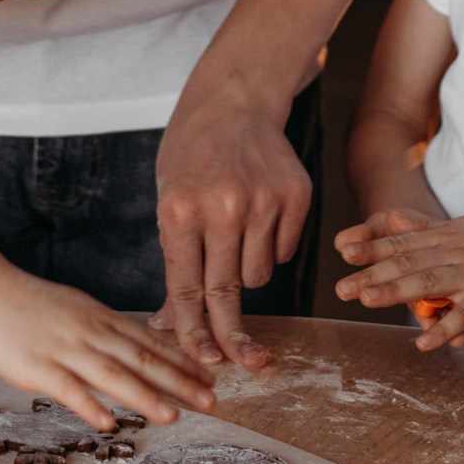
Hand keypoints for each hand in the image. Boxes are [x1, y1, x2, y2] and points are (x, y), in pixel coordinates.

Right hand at [0, 277, 217, 431]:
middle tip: (210, 402)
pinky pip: (68, 389)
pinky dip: (89, 406)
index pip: (150, 343)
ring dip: (144, 396)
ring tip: (172, 416)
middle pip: (141, 359)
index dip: (183, 363)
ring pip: (111, 374)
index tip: (211, 380)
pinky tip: (110, 424)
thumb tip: (136, 351)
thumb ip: (105, 331)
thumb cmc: (30, 304)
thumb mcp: (77, 309)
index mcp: (101, 319)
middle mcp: (89, 332)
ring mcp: (63, 349)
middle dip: (178, 382)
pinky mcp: (36, 367)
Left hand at [154, 86, 307, 372]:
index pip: (188, 287)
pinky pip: (284, 252)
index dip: (195, 331)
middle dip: (232, 334)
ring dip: (246, 272)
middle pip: (228, 292)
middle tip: (245, 361)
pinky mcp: (296, 197)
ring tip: (234, 235)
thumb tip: (169, 324)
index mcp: (180, 212)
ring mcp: (263, 202)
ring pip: (259, 275)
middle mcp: (222, 208)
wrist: (233, 102)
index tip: (205, 361)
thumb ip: (175, 265)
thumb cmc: (191, 157)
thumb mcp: (168, 203)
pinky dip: (271, 248)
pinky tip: (258, 217)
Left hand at [335, 210, 463, 351]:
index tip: (343, 251)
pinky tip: (422, 342)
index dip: (372, 247)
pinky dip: (443, 328)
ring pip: (429, 281)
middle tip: (341, 289)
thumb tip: (395, 221)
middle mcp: (456, 250)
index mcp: (448, 236)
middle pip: (408, 261)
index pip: (404, 240)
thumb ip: (431, 231)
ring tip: (366, 301)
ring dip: (396, 292)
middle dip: (372, 274)